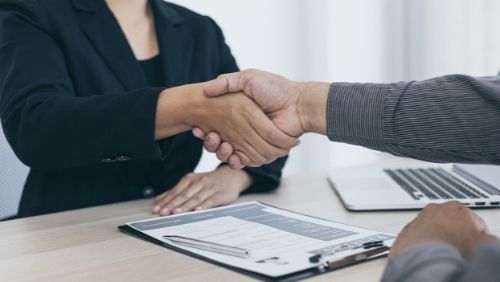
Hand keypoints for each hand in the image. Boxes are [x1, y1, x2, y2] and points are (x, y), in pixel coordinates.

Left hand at [152, 166, 252, 215]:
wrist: (231, 176)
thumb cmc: (209, 182)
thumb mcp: (193, 183)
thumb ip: (176, 191)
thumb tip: (159, 199)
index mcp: (190, 179)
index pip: (175, 191)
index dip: (165, 200)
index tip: (157, 208)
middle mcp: (199, 182)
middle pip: (184, 195)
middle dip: (172, 204)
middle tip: (163, 212)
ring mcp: (210, 188)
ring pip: (195, 198)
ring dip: (185, 206)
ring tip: (176, 212)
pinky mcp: (220, 194)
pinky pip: (211, 201)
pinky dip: (203, 205)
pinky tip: (197, 210)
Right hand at [192, 69, 328, 167]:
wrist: (298, 103)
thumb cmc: (275, 88)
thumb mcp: (248, 78)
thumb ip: (227, 82)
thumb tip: (206, 89)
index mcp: (239, 114)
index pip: (216, 126)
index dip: (205, 129)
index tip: (198, 128)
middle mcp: (244, 129)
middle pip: (220, 142)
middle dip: (211, 142)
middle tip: (209, 136)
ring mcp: (253, 141)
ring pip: (230, 154)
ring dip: (221, 152)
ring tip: (219, 143)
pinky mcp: (262, 151)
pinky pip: (246, 161)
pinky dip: (236, 161)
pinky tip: (231, 154)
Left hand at [389, 201, 496, 259]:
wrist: (424, 257)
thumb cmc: (452, 248)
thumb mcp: (482, 244)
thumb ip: (487, 239)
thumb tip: (486, 240)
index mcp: (457, 208)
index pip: (473, 221)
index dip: (477, 235)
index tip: (476, 243)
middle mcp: (435, 209)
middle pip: (451, 222)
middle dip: (455, 233)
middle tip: (459, 248)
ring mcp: (418, 219)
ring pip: (433, 228)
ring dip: (438, 237)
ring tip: (443, 252)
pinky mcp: (406, 231)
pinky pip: (418, 237)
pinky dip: (423, 244)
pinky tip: (429, 254)